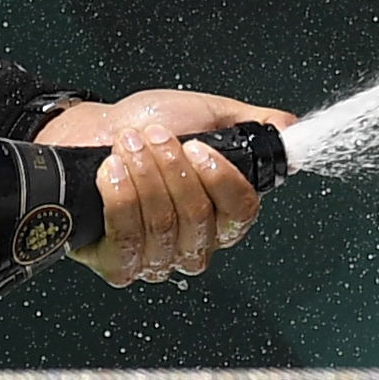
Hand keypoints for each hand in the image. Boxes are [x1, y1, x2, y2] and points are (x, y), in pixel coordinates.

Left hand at [40, 89, 296, 284]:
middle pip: (199, 218)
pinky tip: (112, 172)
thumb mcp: (205, 114)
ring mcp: (158, 259)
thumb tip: (290, 128)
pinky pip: (128, 241)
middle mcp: (196, 243)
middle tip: (155, 136)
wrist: (88, 133)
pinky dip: (120, 199)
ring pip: (164, 227)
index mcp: (223, 213)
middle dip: (172, 168)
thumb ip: (251, 124)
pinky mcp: (120, 265)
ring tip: (128, 146)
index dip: (221, 180)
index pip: (242, 212)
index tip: (199, 147)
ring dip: (144, 177)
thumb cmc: (145, 126)